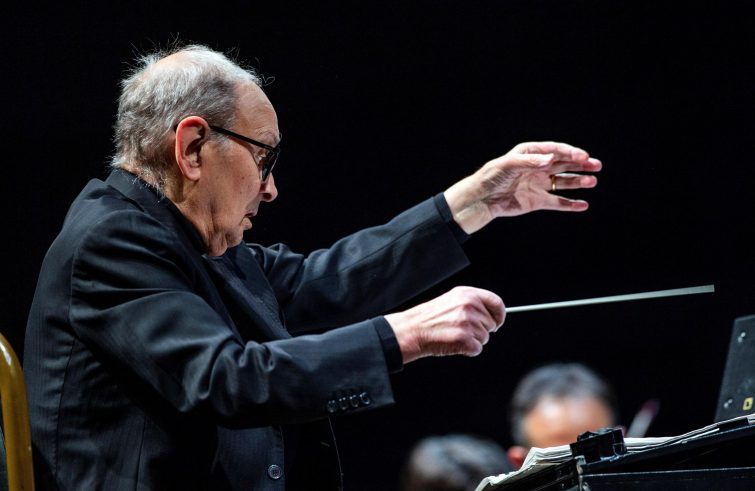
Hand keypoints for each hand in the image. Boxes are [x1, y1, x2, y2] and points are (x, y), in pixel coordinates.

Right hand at [385, 286, 504, 363]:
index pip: (496, 303)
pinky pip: (477, 349)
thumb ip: (473, 303)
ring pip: (485, 338)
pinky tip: (454, 343)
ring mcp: (467, 323)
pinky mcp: (464, 339)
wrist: (413, 329)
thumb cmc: (431, 317)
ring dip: (473, 340)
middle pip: (492, 324)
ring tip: (455, 335)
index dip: (499, 315)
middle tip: (462, 329)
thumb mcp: (452, 299)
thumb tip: (492, 313)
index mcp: (468, 294)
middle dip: (481, 330)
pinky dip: (468, 350)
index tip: (497, 322)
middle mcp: (469, 306)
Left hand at [444, 141, 601, 233]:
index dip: (570, 153)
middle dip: (581, 164)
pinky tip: (583, 205)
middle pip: (564, 164)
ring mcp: (539, 184)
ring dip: (578, 182)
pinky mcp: (537, 201)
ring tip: (592, 182)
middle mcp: (537, 167)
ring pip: (563, 182)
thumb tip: (552, 158)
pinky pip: (557, 202)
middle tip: (596, 165)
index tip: (583, 157)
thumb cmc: (492, 177)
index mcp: (530, 154)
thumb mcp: (509, 165)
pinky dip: (570, 204)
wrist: (482, 199)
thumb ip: (531, 162)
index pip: (555, 150)